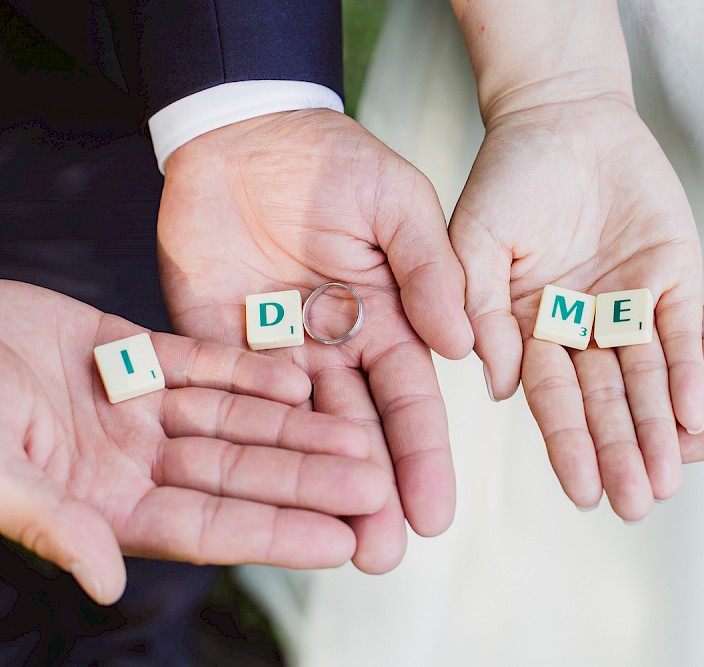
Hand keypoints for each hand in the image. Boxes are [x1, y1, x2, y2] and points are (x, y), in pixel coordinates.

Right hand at [0, 281, 389, 604]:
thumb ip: (49, 523)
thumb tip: (107, 581)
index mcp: (100, 507)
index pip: (208, 528)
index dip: (276, 534)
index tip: (342, 541)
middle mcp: (127, 463)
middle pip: (237, 475)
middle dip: (306, 480)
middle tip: (376, 484)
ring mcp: (130, 409)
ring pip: (232, 421)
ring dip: (295, 428)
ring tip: (360, 433)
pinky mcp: (124, 353)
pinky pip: (199, 365)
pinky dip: (248, 369)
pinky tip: (301, 376)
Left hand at [157, 110, 472, 571]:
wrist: (248, 131)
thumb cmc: (338, 161)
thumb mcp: (400, 206)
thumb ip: (431, 272)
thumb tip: (461, 348)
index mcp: (390, 323)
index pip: (410, 403)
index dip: (423, 457)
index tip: (435, 511)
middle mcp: (337, 350)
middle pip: (356, 433)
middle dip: (371, 493)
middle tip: (383, 553)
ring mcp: (276, 351)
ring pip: (296, 431)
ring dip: (311, 485)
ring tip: (330, 542)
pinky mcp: (215, 342)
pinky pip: (228, 395)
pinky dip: (246, 434)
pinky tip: (260, 478)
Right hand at [450, 97, 703, 520]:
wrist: (565, 116)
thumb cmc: (509, 175)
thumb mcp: (473, 240)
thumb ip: (477, 309)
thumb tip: (495, 387)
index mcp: (532, 327)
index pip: (552, 396)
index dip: (568, 443)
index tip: (583, 491)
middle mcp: (582, 329)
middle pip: (605, 400)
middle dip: (620, 452)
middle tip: (636, 505)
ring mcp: (630, 307)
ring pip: (646, 379)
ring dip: (657, 430)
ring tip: (668, 481)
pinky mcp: (674, 280)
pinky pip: (682, 333)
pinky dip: (688, 373)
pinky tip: (695, 416)